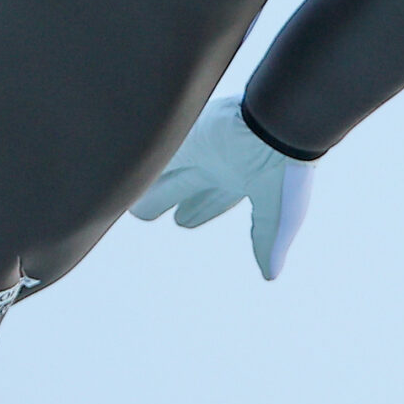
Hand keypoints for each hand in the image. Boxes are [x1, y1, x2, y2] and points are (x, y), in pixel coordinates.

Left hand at [130, 98, 314, 279]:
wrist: (282, 126)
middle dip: (162, 199)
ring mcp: (197, 147)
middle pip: (179, 185)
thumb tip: (270, 276)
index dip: (195, 211)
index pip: (210, 199)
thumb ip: (267, 243)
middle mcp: (215, 163)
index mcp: (239, 180)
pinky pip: (154, 150)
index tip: (182, 219)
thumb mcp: (278, 216)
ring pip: (161, 169)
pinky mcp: (184, 134)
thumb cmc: (286, 171)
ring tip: (119, 192)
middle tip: (141, 211)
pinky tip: (116, 166)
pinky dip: (138, 161)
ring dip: (142, 183)